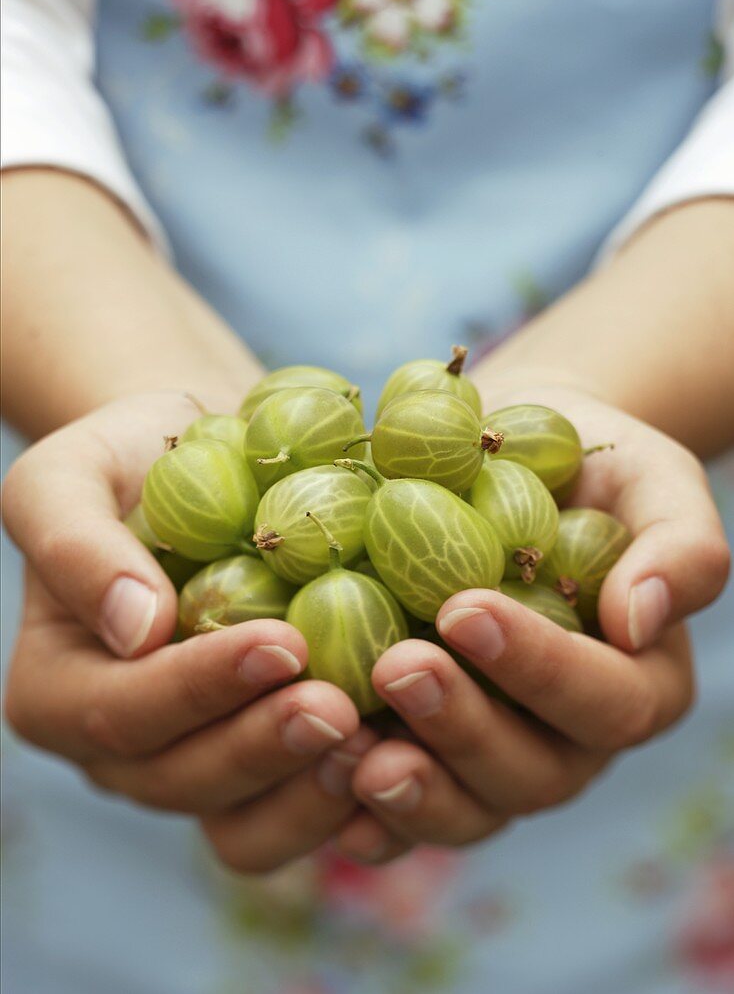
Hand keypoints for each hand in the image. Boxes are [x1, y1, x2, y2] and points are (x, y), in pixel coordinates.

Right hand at [2, 392, 373, 871]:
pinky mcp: (263, 767)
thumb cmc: (128, 459)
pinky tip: (406, 753)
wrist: (203, 459)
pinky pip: (299, 813)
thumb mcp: (70, 473)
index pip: (120, 712)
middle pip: (185, 781)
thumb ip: (76, 545)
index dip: (198, 688)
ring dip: (312, 791)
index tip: (282, 643)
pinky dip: (352, 801)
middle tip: (343, 706)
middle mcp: (124, 750)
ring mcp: (194, 766)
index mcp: (60, 691)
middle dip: (266, 747)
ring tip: (379, 740)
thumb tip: (137, 629)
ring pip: (244, 823)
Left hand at [333, 390, 729, 860]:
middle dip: (463, 728)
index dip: (540, 667)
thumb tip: (640, 618)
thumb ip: (680, 547)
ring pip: (469, 808)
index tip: (464, 609)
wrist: (505, 461)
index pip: (606, 700)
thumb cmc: (588, 464)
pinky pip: (407, 812)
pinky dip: (367, 814)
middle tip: (397, 667)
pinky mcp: (434, 757)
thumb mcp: (653, 479)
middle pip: (532, 773)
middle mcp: (572, 740)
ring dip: (410, 789)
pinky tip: (322, 781)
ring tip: (346, 746)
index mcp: (641, 685)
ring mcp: (500, 757)